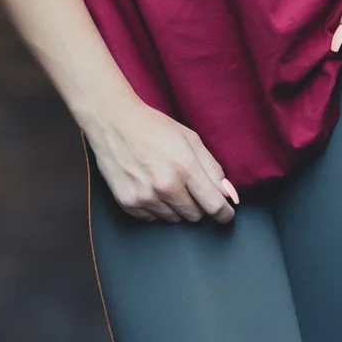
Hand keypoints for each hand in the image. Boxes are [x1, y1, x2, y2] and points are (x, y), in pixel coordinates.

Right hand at [81, 98, 238, 223]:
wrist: (113, 122)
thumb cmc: (153, 127)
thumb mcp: (190, 138)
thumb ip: (211, 167)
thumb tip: (227, 193)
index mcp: (185, 168)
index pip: (213, 205)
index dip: (224, 213)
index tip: (226, 214)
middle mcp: (165, 186)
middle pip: (195, 216)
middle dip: (198, 205)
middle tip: (189, 187)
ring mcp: (145, 197)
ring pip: (174, 219)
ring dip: (176, 206)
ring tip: (166, 182)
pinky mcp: (129, 203)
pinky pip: (153, 218)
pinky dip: (156, 207)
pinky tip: (150, 187)